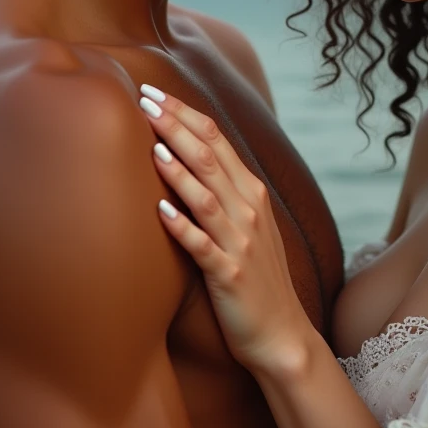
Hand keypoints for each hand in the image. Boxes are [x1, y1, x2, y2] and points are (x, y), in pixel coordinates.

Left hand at [139, 86, 313, 374]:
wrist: (282, 333)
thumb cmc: (257, 276)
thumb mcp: (249, 223)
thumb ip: (226, 189)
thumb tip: (191, 153)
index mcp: (252, 192)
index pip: (216, 138)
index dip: (185, 113)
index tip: (154, 93)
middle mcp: (249, 209)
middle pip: (209, 156)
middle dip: (175, 125)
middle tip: (144, 100)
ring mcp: (240, 241)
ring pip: (206, 194)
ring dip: (178, 168)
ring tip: (152, 144)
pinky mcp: (229, 274)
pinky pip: (202, 245)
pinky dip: (182, 224)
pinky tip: (160, 208)